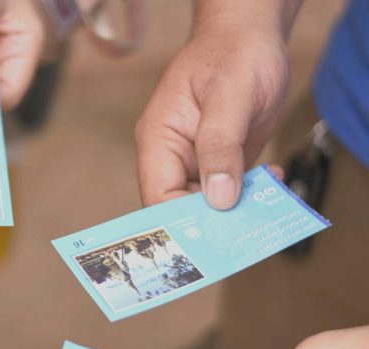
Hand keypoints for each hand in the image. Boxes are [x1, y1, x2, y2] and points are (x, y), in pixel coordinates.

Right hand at [135, 12, 291, 208]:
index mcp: (158, 141)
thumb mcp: (230, 96)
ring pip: (207, 204)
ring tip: (266, 201)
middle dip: (213, 219)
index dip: (181, 220)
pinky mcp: (221, 162)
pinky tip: (272, 183)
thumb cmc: (233, 53)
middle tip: (247, 225)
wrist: (250, 34)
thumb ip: (221, 146)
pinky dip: (250, 195)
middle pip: (180, 208)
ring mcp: (196, 161)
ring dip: (236, 209)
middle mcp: (172, 157)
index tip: (214, 233)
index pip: (158, 197)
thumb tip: (219, 199)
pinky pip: (229, 191)